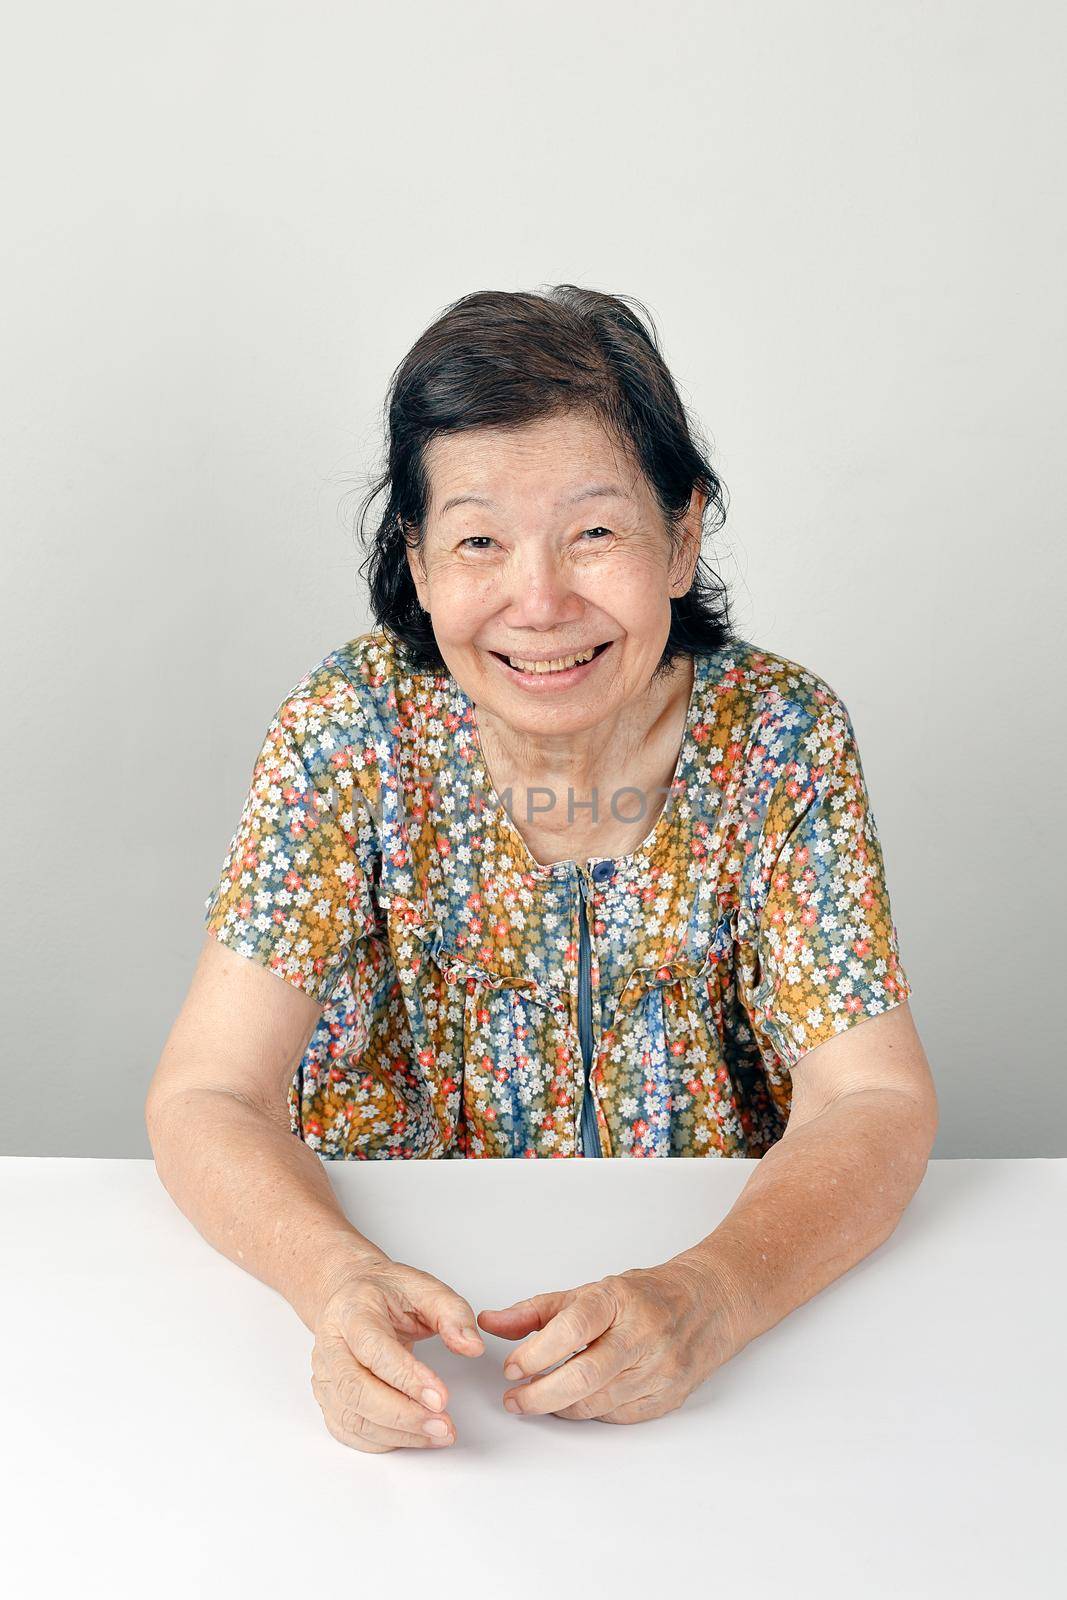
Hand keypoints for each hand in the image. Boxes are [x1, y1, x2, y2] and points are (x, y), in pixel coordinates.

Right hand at [310, 1257, 484, 1452]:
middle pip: (356, 1390)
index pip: (373, 1349)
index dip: (407, 1378)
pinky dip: (384, 1440)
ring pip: (353, 1416)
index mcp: (351, 1311)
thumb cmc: (386, 1293)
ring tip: (439, 1433)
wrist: (351, 1295)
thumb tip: (472, 1347)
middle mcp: (330, 1344)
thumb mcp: (425, 1288)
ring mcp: (324, 1375)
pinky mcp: (327, 1399)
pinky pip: (350, 1431)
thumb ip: (453, 1314)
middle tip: (443, 1424)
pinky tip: (415, 1435)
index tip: (442, 1398)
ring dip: (399, 1433)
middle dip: (403, 1414)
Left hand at [477, 1259, 738, 1424]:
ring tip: (534, 1400)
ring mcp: (661, 1368)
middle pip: (584, 1376)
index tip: (511, 1367)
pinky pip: (617, 1416)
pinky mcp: (669, 1397)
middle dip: (540, 1395)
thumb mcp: (589, 1292)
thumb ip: (537, 1310)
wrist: (707, 1304)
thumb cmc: (644, 1296)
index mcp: (621, 1299)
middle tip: (514, 1399)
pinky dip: (588, 1413)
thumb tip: (490, 1323)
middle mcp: (644, 1333)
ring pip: (598, 1403)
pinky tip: (571, 1404)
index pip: (573, 1327)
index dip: (537, 1352)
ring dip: (558, 1407)